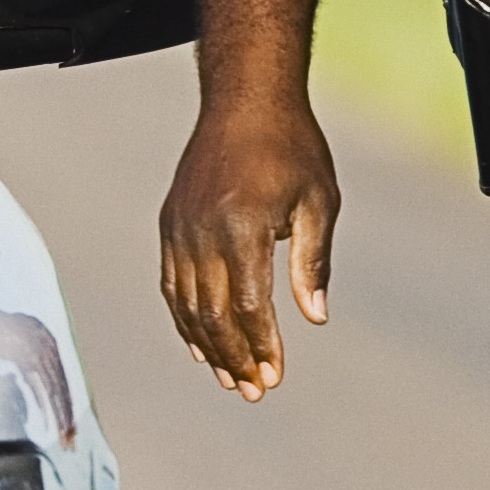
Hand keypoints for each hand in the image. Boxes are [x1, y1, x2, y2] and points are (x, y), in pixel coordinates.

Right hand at [159, 97, 339, 399]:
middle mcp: (203, 230)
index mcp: (243, 225)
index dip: (261, 347)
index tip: (274, 377)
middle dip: (234, 357)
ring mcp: (180, 227)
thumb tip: (315, 317)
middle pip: (212, 313)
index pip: (249, 305)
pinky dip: (184, 318)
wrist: (245, 99)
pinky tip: (200, 343)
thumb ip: (313, 262)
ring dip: (207, 346)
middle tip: (253, 390)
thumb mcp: (319, 201)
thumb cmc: (292, 148)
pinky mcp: (170, 223)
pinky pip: (172, 283)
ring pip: (186, 304)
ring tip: (229, 377)